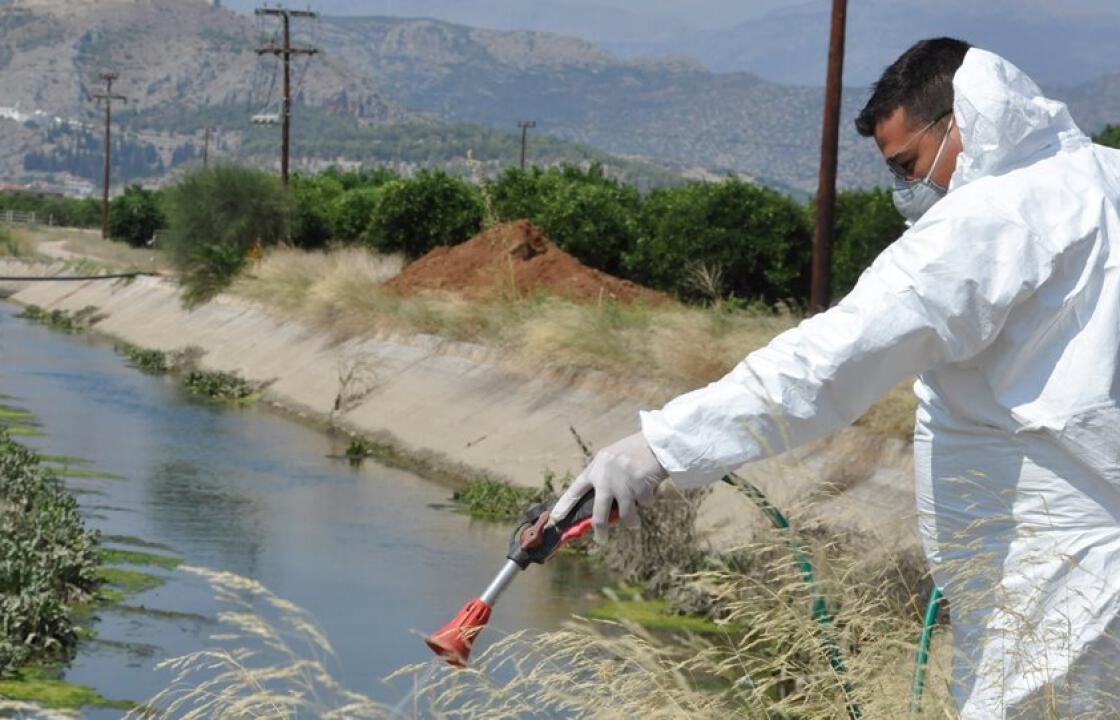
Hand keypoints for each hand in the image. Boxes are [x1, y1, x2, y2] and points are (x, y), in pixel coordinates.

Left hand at [550, 432, 667, 543]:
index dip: (564, 506)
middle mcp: (605, 479)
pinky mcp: (639, 489)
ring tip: (634, 523)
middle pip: (599, 514)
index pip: (575, 490)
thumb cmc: (635, 450)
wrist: (658, 442)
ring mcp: (622, 485)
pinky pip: (645, 505)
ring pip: (624, 517)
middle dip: (600, 531)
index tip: (554, 518)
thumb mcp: (612, 459)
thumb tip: (606, 509)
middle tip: (601, 540)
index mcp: (596, 469)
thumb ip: (605, 478)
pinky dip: (649, 499)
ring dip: (632, 522)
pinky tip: (651, 488)